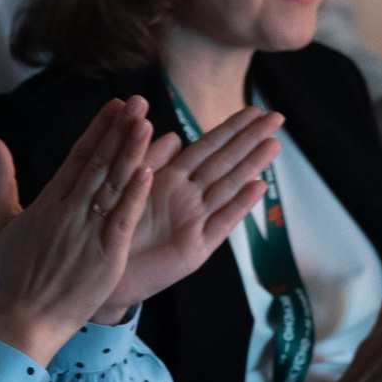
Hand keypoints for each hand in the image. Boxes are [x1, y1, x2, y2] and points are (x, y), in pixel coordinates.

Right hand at [0, 96, 153, 362]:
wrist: (25, 316)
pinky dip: (133, 195)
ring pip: (111, 186)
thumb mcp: (2, 222)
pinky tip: (148, 171)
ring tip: (147, 124)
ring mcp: (87, 231)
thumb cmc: (14, 272)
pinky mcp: (104, 253)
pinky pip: (120, 219)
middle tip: (139, 101)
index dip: (99, 129)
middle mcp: (68, 211)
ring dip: (130, 153)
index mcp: (47, 202)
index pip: (78, 156)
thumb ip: (1, 178)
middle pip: (98, 164)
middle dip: (120, 131)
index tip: (116, 105)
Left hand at [105, 106, 281, 309]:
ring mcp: (196, 222)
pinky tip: (259, 187)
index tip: (254, 110)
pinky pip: (221, 223)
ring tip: (273, 144)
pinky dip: (239, 206)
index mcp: (171, 181)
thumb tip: (172, 134)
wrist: (105, 271)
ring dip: (251, 166)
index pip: (207, 148)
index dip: (230, 129)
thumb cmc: (113, 230)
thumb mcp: (129, 189)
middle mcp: (188, 198)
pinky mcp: (196, 248)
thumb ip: (149, 162)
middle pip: (225, 163)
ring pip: (228, 188)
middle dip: (250, 140)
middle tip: (277, 117)